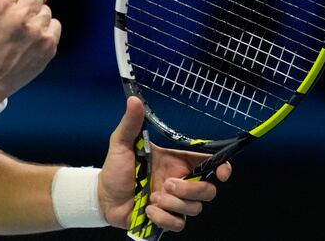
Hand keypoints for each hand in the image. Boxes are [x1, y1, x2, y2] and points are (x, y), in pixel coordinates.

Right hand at [0, 0, 59, 101]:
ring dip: (37, 19)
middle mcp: (19, 16)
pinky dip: (46, 31)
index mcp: (0, 4)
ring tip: (25, 32)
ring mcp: (36, 31)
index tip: (14, 2)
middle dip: (28, 4)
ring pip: (46, 10)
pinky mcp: (48, 45)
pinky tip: (34, 39)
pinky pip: (55, 25)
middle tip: (19, 19)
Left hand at [98, 96, 232, 231]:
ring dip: (173, 204)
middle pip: (208, 190)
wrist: (102, 195)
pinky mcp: (166, 219)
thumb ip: (131, 124)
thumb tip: (134, 100)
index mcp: (175, 163)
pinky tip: (148, 210)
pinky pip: (178, 224)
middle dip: (191, 190)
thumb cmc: (115, 168)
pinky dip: (163, 218)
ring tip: (151, 197)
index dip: (221, 168)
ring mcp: (174, 203)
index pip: (208, 164)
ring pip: (194, 208)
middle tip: (167, 184)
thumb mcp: (121, 143)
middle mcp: (179, 183)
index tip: (222, 171)